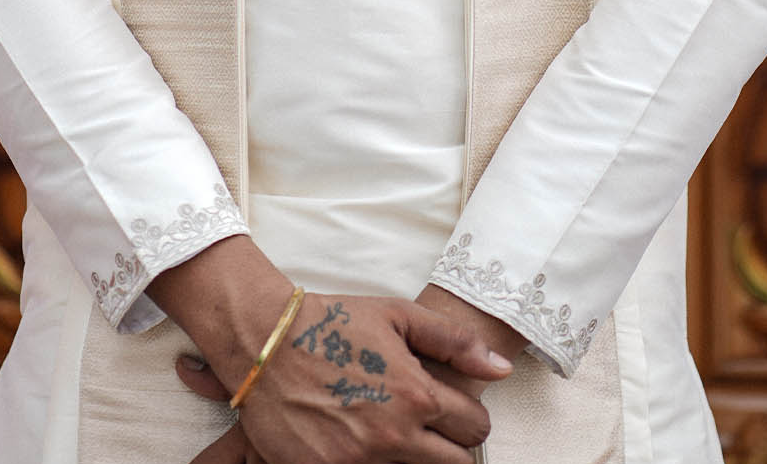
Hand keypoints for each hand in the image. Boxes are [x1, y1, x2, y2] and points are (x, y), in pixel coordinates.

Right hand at [179, 289, 510, 463]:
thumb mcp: (396, 315)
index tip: (455, 412)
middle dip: (451, 446)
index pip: (474, 427)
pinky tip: (363, 442)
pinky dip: (374, 463)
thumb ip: (453, 342)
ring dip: (414, 457)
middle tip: (432, 429)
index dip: (471, 419)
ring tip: (395, 432)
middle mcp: (393, 435)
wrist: (266, 344)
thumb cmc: (333, 323)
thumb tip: (500, 368)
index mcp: (415, 394)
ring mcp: (359, 461)